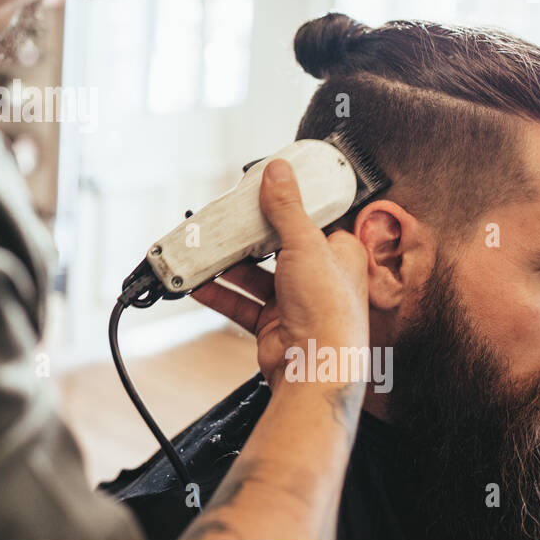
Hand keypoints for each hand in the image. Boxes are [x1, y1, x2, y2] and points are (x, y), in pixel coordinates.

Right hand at [191, 157, 368, 389]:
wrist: (316, 367)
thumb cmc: (329, 309)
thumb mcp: (307, 243)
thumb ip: (287, 207)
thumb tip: (278, 171)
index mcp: (340, 254)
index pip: (313, 220)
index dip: (288, 206)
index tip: (261, 193)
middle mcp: (319, 277)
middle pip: (277, 248)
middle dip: (248, 238)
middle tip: (225, 222)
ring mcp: (294, 302)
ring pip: (254, 276)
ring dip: (228, 266)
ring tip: (204, 251)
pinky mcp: (272, 324)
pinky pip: (239, 303)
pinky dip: (218, 293)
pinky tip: (199, 283)